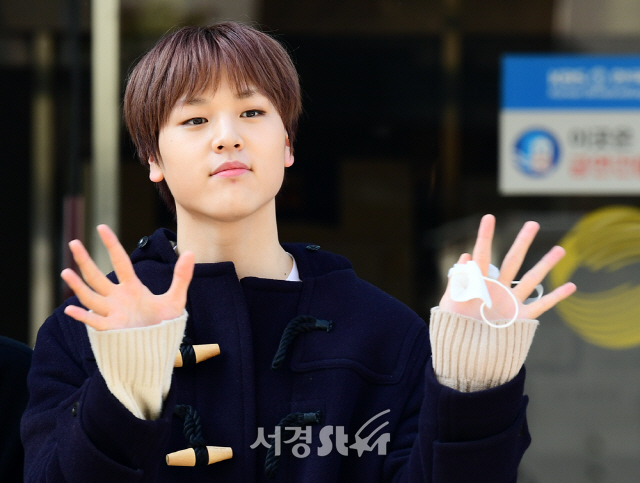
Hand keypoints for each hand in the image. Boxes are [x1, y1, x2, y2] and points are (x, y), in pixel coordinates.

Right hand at [61, 225, 194, 330]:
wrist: (159, 348)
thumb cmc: (163, 323)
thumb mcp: (176, 298)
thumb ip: (182, 276)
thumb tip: (191, 253)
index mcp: (132, 287)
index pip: (120, 261)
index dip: (111, 244)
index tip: (101, 227)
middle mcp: (118, 298)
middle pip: (97, 276)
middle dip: (85, 260)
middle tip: (73, 243)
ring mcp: (112, 313)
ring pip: (91, 296)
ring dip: (78, 285)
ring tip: (65, 272)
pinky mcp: (111, 329)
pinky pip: (94, 322)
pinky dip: (83, 316)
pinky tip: (71, 309)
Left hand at [438, 214, 575, 321]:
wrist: (464, 354)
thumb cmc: (452, 328)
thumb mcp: (449, 303)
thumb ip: (457, 281)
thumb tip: (465, 256)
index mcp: (478, 283)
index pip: (482, 254)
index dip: (485, 236)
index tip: (488, 217)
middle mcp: (496, 289)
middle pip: (513, 260)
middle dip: (523, 242)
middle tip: (533, 224)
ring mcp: (510, 302)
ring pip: (531, 279)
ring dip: (546, 264)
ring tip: (560, 249)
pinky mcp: (520, 318)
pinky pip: (542, 306)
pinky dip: (556, 297)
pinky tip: (572, 286)